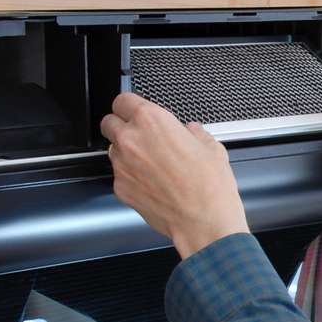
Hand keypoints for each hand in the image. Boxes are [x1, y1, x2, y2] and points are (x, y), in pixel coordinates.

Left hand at [100, 92, 248, 258]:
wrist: (203, 221)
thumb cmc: (209, 187)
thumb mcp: (212, 148)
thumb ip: (195, 133)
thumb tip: (191, 132)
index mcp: (152, 121)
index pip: (123, 100)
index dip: (131, 105)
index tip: (137, 111)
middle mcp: (131, 140)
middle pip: (109, 122)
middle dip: (121, 126)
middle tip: (141, 135)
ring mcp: (122, 165)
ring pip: (113, 149)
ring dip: (126, 152)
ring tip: (151, 163)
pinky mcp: (121, 188)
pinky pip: (120, 175)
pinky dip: (131, 176)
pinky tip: (152, 183)